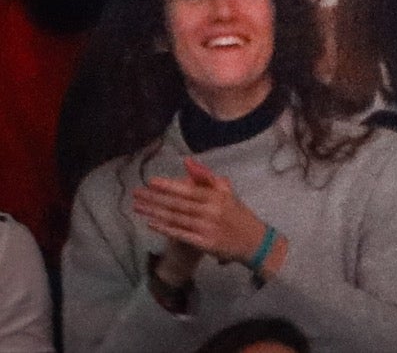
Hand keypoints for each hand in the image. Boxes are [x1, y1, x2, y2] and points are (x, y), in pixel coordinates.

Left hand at [132, 158, 270, 267]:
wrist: (252, 240)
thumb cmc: (236, 214)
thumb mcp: (226, 192)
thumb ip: (206, 177)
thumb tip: (188, 162)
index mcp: (217, 196)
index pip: (189, 189)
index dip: (169, 185)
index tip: (151, 181)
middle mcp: (211, 211)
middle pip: (178, 204)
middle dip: (155, 198)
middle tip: (136, 194)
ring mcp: (207, 228)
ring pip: (176, 218)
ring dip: (155, 212)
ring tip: (138, 207)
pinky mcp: (204, 243)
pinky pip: (180, 234)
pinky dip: (165, 229)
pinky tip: (151, 224)